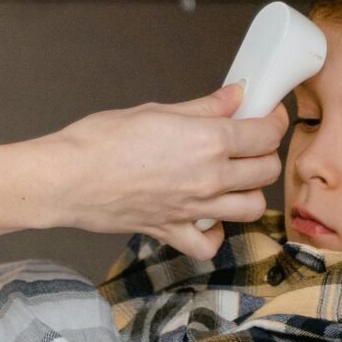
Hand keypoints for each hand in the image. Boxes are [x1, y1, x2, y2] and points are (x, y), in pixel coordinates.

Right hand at [40, 83, 285, 259]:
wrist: (68, 178)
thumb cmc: (101, 140)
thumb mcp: (157, 110)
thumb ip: (203, 107)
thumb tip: (233, 97)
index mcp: (209, 141)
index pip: (265, 133)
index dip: (273, 119)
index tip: (266, 113)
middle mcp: (210, 178)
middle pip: (267, 171)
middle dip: (265, 152)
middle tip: (249, 142)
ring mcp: (194, 209)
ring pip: (252, 208)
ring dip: (250, 192)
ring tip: (234, 179)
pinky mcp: (173, 231)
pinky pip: (210, 244)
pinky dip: (216, 234)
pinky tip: (208, 217)